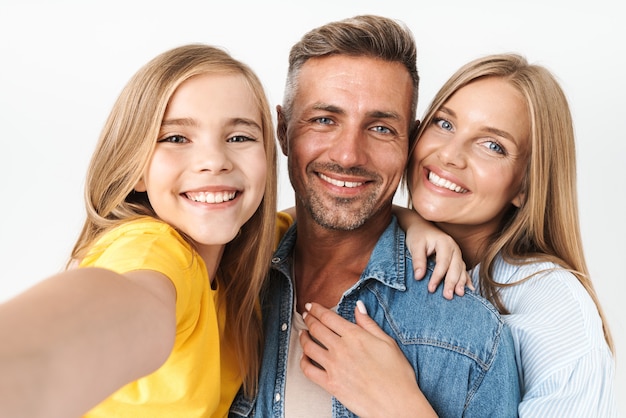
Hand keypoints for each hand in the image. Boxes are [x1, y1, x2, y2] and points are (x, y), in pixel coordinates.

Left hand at [299, 302, 436, 417]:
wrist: (397, 403)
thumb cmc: (397, 374)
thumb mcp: (387, 342)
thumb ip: (369, 324)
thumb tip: (359, 307)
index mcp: (355, 336)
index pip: (328, 317)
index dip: (316, 309)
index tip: (312, 306)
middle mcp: (341, 348)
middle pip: (316, 328)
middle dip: (308, 318)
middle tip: (306, 315)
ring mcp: (333, 367)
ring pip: (308, 347)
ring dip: (302, 337)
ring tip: (302, 333)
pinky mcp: (330, 384)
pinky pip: (308, 370)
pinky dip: (303, 361)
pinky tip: (304, 357)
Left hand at [393, 204, 472, 298]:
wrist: (421, 227)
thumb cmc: (418, 235)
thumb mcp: (415, 245)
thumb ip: (418, 260)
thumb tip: (419, 277)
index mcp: (445, 243)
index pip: (442, 262)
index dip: (437, 276)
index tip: (430, 288)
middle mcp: (454, 248)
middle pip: (455, 267)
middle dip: (452, 282)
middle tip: (447, 296)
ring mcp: (457, 254)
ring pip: (462, 270)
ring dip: (461, 283)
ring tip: (458, 295)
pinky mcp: (456, 259)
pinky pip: (463, 271)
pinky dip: (466, 280)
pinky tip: (469, 290)